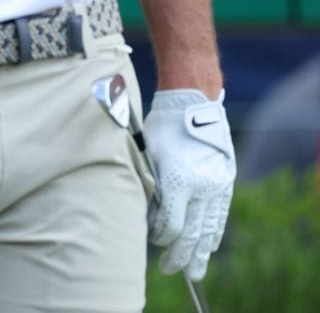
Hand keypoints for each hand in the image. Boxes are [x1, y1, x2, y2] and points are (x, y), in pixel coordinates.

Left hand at [144, 89, 233, 279]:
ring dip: (201, 252)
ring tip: (194, 271)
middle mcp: (202, 186)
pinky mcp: (225, 181)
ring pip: (210, 227)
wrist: (193, 103)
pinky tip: (209, 246)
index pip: (172, 224)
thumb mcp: (148, 154)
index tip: (152, 239)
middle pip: (192, 232)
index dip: (160, 236)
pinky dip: (214, 232)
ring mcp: (217, 185)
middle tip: (171, 270)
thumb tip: (148, 214)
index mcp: (179, 180)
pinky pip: (220, 214)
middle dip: (180, 254)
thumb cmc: (162, 126)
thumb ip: (150, 186)